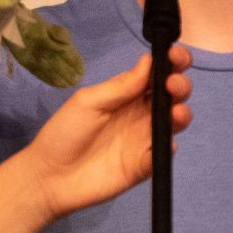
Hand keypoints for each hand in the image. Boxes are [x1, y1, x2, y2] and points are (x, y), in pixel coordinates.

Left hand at [18, 48, 191, 220]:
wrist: (50, 176)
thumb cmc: (65, 132)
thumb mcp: (88, 103)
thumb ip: (120, 86)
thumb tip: (149, 61)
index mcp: (127, 94)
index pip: (156, 73)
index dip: (171, 62)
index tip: (176, 55)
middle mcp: (141, 114)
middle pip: (172, 95)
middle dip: (181, 85)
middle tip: (173, 85)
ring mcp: (144, 139)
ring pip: (175, 123)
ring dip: (182, 114)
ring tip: (176, 113)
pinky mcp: (144, 165)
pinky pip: (163, 156)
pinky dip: (168, 149)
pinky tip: (164, 144)